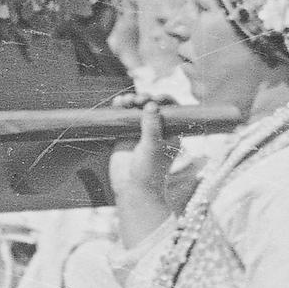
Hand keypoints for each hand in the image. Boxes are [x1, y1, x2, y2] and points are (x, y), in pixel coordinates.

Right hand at [110, 102, 176, 239]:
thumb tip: (152, 104)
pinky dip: (120, 108)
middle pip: (152, 106)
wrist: (132, 189)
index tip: (155, 99)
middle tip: (138, 100)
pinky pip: (123, 117)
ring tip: (124, 101)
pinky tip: (116, 104)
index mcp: (171, 132)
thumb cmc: (148, 171)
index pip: (171, 110)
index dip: (164, 100)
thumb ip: (152, 126)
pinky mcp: (124, 134)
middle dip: (144, 99)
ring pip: (136, 109)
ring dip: (131, 101)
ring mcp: (140, 131)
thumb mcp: (152, 147)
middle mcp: (156, 129)